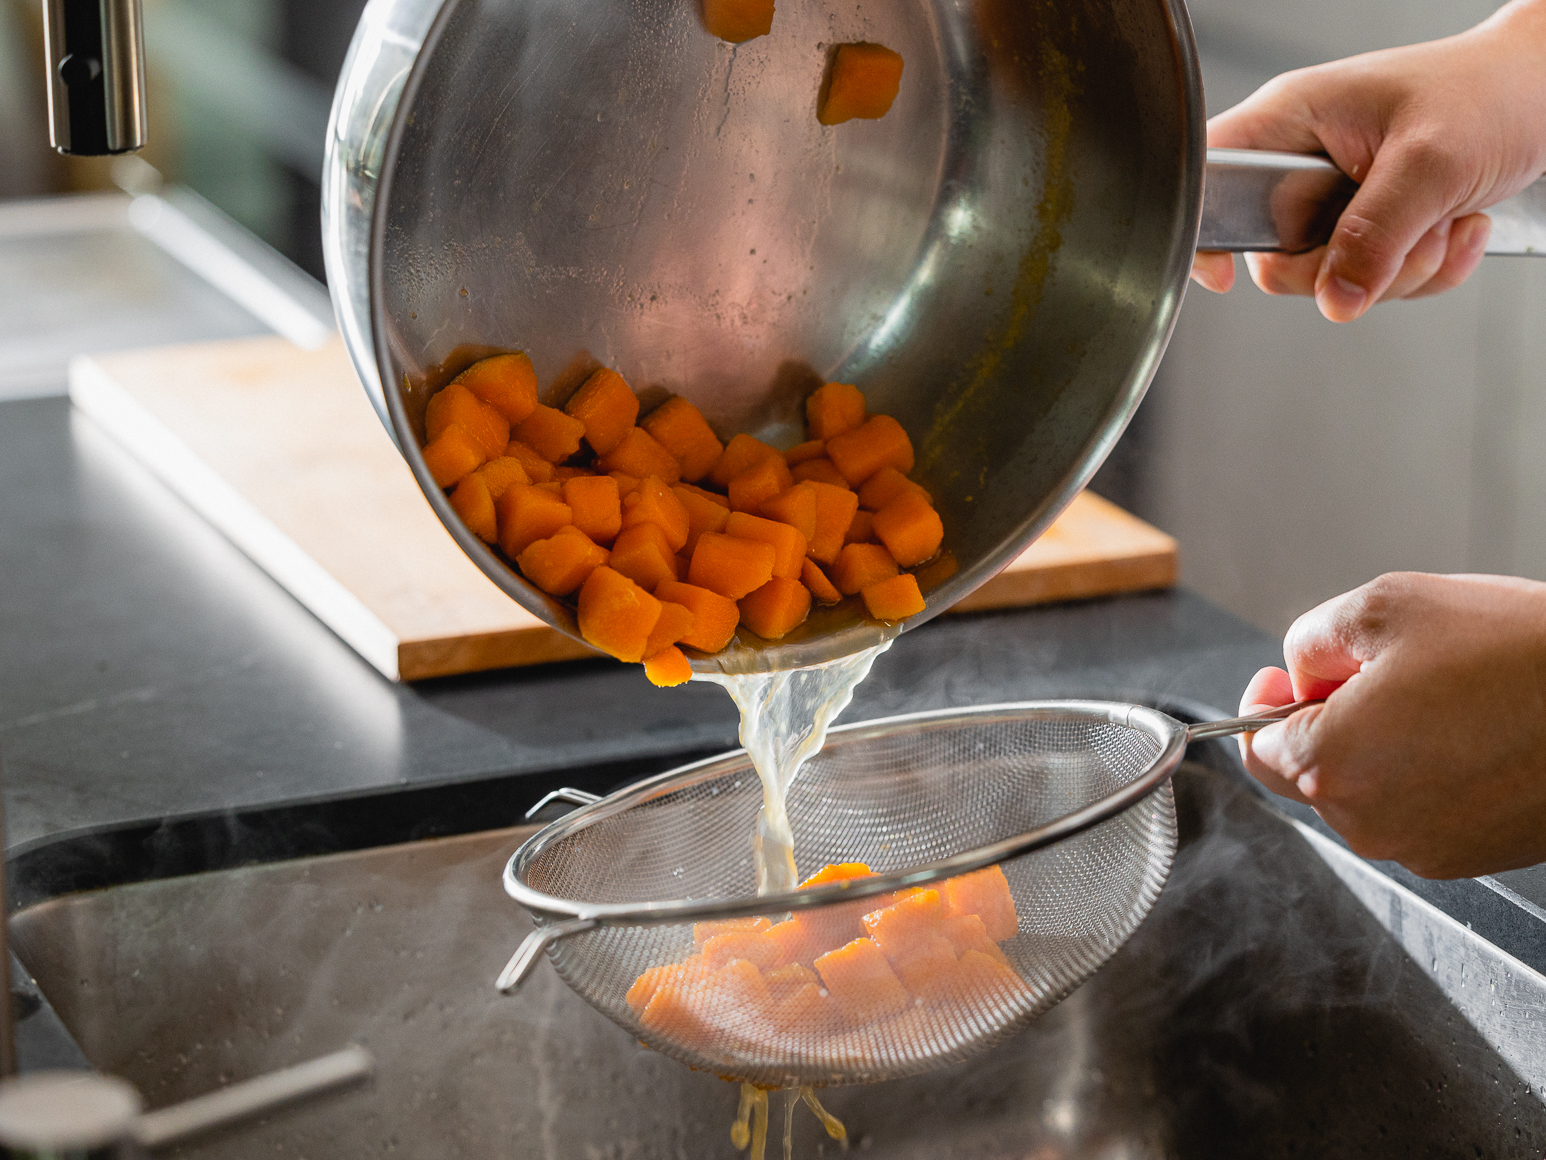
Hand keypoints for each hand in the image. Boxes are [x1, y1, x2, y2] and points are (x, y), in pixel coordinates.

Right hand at [1189, 0, 1545, 319]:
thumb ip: (1372, 235)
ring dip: (1402, 268)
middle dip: (1348, 266)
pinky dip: (1426, 269)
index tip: (1225, 274)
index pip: (1210, 178)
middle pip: (1276, 257)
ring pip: (1332, 278)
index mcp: (1292, 120)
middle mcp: (1304, 160)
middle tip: (1403, 231)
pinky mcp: (1371, 224)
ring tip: (1442, 216)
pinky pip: (1376, 281)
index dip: (1205, 230)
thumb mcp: (1429, 163)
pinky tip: (1454, 223)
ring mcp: (1337, 197)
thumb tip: (1333, 299)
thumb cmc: (1491, 91)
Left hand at [1237, 572, 1545, 877]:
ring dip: (1379, 746)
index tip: (1283, 678)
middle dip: (1325, 719)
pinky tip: (1470, 731)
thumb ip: (1310, 641)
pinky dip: (1426, 773)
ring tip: (1440, 697)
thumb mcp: (1382, 608)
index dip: (1266, 702)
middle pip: (1309, 772)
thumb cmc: (1517, 654)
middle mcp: (1369, 821)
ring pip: (1366, 791)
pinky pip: (1419, 810)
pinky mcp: (1470, 855)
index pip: (1257, 748)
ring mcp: (1422, 846)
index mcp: (1331, 763)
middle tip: (1373, 672)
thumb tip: (1298, 673)